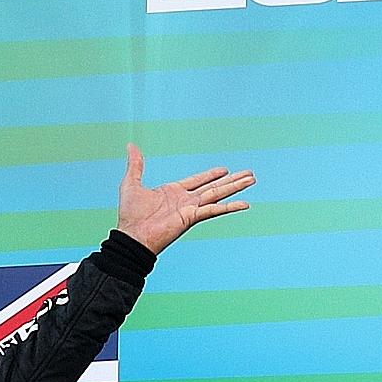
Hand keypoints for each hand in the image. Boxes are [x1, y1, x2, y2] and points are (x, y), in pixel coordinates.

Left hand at [116, 143, 253, 253]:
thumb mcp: (131, 183)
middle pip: (214, 187)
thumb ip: (136, 164)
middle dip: (231, 180)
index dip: (211, 174)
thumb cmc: (130, 215)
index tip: (224, 169)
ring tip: (251, 180)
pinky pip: (214, 210)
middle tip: (249, 174)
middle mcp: (185, 200)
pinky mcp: (192, 217)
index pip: (197, 180)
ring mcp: (190, 209)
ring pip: (218, 194)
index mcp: (173, 192)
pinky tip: (245, 204)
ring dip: (235, 187)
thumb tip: (131, 145)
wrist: (132, 236)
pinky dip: (229, 207)